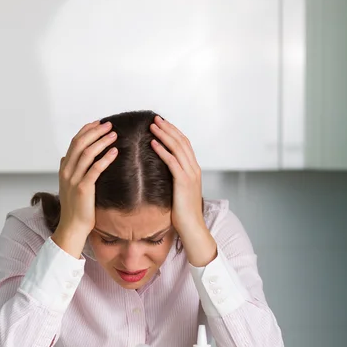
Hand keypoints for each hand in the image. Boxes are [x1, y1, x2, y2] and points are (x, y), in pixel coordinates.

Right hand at [52, 120, 117, 257]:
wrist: (72, 227)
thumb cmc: (75, 208)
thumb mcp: (68, 186)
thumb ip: (67, 170)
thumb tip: (65, 157)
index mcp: (64, 168)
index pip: (74, 142)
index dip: (87, 130)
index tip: (99, 123)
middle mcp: (67, 171)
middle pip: (80, 143)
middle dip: (95, 131)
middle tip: (109, 125)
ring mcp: (74, 179)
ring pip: (87, 153)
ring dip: (102, 141)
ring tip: (114, 135)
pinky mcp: (83, 188)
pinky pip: (95, 169)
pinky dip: (105, 158)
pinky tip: (114, 152)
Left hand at [150, 116, 216, 266]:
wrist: (192, 228)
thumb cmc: (183, 215)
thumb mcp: (178, 193)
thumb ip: (174, 181)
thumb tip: (161, 175)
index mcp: (194, 170)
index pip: (184, 145)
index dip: (173, 132)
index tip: (161, 124)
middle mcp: (194, 169)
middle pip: (181, 141)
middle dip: (168, 129)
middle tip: (155, 119)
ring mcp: (190, 174)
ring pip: (177, 148)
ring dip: (164, 135)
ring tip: (152, 127)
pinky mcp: (183, 182)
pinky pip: (172, 161)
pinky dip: (163, 150)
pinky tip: (153, 143)